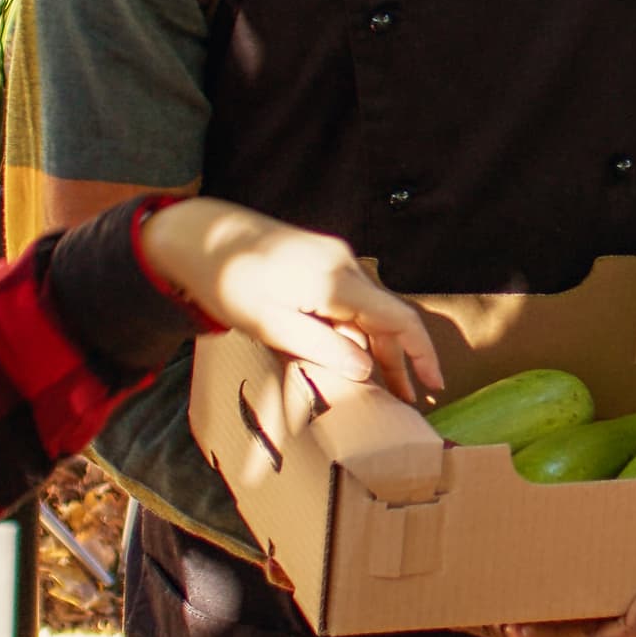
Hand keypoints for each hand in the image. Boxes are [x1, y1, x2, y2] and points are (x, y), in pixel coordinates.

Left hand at [139, 198, 443, 403]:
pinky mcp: (321, 262)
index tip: (434, 384)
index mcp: (337, 281)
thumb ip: (322, 348)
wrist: (201, 235)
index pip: (398, 319)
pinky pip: (349, 301)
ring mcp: (334, 260)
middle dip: (399, 360)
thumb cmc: (230, 282)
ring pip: (367, 311)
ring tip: (383, 389)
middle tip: (408, 401)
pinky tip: (350, 357)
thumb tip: (367, 371)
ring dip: (375, 349)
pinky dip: (355, 330)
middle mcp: (344, 265)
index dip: (422, 353)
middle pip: (386, 318)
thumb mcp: (272, 326)